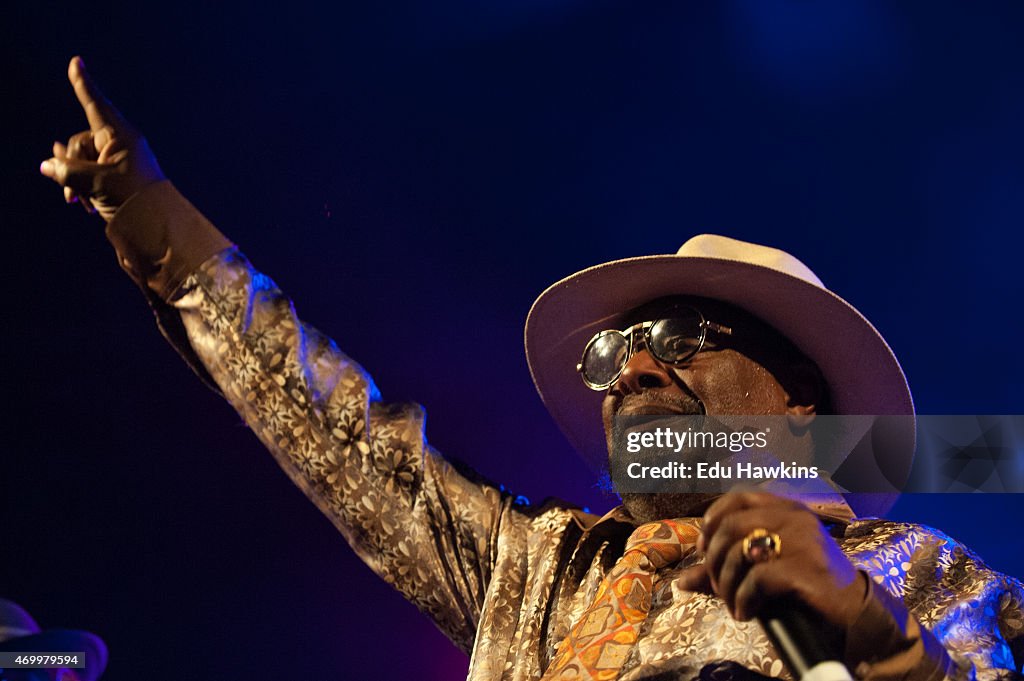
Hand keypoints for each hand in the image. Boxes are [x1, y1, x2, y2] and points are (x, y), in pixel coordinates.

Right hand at [40, 57, 164, 220]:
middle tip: (71, 193)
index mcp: (121, 136)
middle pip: (80, 142)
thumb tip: (47, 165)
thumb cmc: (134, 199)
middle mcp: (120, 144)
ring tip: (79, 202)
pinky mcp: (117, 178)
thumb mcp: (96, 183)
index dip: (83, 84)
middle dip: (70, 165)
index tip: (76, 61)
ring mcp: (118, 161)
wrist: (159, 227)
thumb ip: (68, 171)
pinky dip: (85, 188)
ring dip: (76, 181)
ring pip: (82, 162)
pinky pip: (91, 175)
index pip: (95, 104)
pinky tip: (86, 206)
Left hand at [677, 492, 866, 628]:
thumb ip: (726, 570)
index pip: (738, 498)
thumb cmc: (806, 585)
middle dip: (713, 560)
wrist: (855, 610)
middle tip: (717, 585)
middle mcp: (794, 518)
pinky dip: (742, 599)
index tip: (703, 548)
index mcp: (786, 509)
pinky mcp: (805, 568)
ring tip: (731, 601)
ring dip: (725, 583)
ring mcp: (802, 540)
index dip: (712, 520)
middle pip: (730, 527)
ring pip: (738, 551)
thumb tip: (682, 582)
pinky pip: (756, 580)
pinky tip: (744, 613)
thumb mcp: (766, 569)